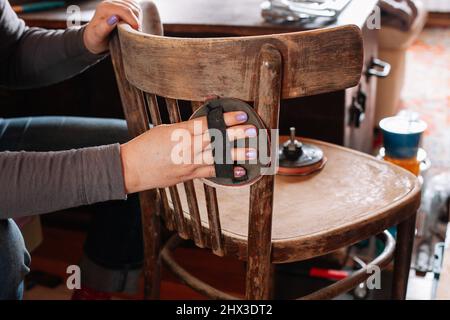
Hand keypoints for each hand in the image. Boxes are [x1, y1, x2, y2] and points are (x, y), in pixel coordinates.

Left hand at [83, 0, 141, 53]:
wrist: (94, 37)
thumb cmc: (95, 38)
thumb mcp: (97, 36)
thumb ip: (104, 27)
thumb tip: (115, 18)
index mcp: (104, 8)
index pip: (125, 10)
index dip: (133, 21)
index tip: (136, 32)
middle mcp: (110, 3)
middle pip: (131, 8)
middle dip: (136, 21)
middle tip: (134, 33)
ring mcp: (116, 3)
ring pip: (135, 7)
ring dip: (137, 19)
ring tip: (132, 29)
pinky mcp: (122, 5)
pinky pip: (135, 7)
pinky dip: (137, 16)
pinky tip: (132, 24)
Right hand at [120, 111, 257, 193]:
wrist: (131, 168)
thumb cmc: (145, 146)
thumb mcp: (165, 130)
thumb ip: (186, 129)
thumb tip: (203, 127)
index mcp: (180, 132)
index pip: (207, 123)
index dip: (225, 118)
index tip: (240, 114)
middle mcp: (186, 148)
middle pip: (215, 139)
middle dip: (236, 134)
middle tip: (252, 130)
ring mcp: (188, 163)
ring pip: (216, 157)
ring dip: (236, 154)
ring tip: (253, 151)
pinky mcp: (188, 175)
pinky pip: (210, 173)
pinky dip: (226, 171)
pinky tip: (240, 171)